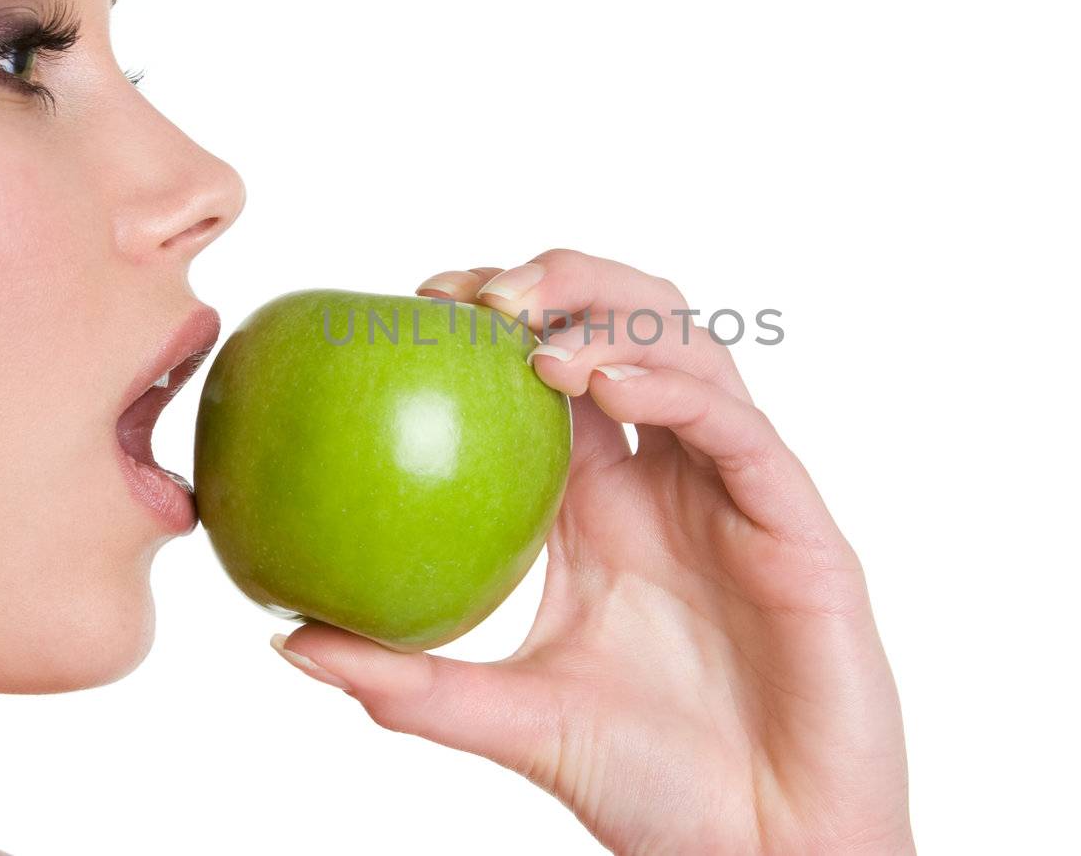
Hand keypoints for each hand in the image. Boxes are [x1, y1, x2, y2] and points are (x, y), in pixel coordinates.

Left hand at [276, 249, 912, 854]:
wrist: (766, 854)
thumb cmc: (654, 790)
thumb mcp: (514, 722)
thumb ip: (411, 684)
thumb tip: (287, 641)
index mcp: (605, 506)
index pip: (554, 375)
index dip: (498, 319)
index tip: (419, 300)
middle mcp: (670, 479)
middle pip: (629, 329)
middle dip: (560, 281)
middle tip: (473, 292)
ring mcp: (735, 490)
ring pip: (689, 349)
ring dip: (611, 316)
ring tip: (531, 334)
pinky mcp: (794, 518)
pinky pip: (734, 424)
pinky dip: (669, 387)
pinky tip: (604, 384)